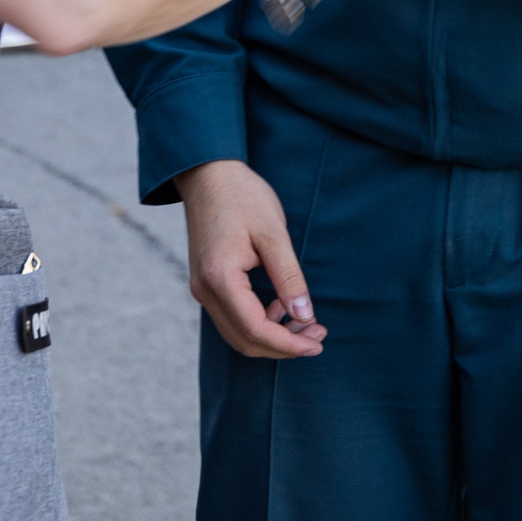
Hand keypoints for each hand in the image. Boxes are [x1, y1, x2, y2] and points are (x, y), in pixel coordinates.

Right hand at [175, 160, 325, 359]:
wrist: (209, 175)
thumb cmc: (243, 197)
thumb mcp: (273, 233)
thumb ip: (288, 277)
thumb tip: (305, 316)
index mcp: (219, 278)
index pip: (255, 330)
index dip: (288, 344)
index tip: (318, 344)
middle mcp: (205, 291)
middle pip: (244, 340)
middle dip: (283, 345)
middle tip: (319, 335)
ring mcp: (202, 289)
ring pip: (237, 332)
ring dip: (272, 336)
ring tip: (306, 322)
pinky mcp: (207, 283)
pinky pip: (232, 317)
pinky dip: (258, 322)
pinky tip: (281, 306)